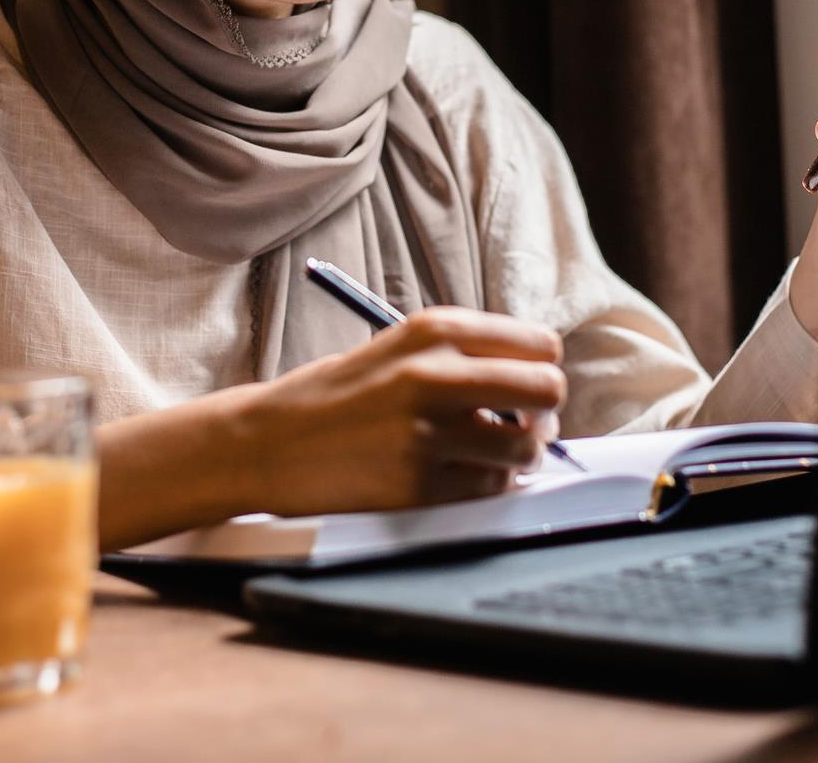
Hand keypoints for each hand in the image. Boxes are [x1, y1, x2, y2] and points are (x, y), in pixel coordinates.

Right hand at [238, 307, 566, 516]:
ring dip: (519, 454)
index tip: (528, 384)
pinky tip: (459, 474)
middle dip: (545, 410)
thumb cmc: (339, 394)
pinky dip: (486, 485)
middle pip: (546, 388)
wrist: (270, 442)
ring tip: (492, 453)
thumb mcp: (400, 346)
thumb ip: (465, 355)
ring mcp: (427, 432)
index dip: (541, 368)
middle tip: (525, 422)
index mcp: (434, 329)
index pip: (538, 344)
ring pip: (525, 447)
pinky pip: (489, 487)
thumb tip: (535, 380)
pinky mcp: (418, 483)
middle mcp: (435, 374)